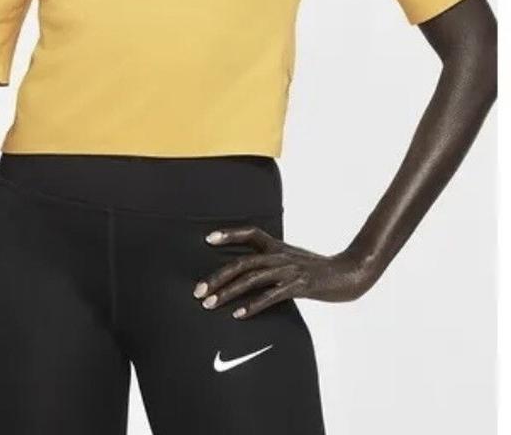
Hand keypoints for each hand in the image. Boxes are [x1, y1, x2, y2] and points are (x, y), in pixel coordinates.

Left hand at [192, 226, 376, 318]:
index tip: (207, 239)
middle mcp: (280, 255)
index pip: (250, 233)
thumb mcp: (292, 260)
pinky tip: (238, 315)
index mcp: (277, 246)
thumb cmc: (317, 270)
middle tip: (197, 291)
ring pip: (252, 279)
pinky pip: (272, 296)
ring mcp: (289, 270)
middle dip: (216, 277)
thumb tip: (248, 273)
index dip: (229, 234)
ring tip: (209, 304)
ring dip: (228, 292)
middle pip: (242, 262)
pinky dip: (253, 305)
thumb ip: (272, 262)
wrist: (350, 273)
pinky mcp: (300, 286)